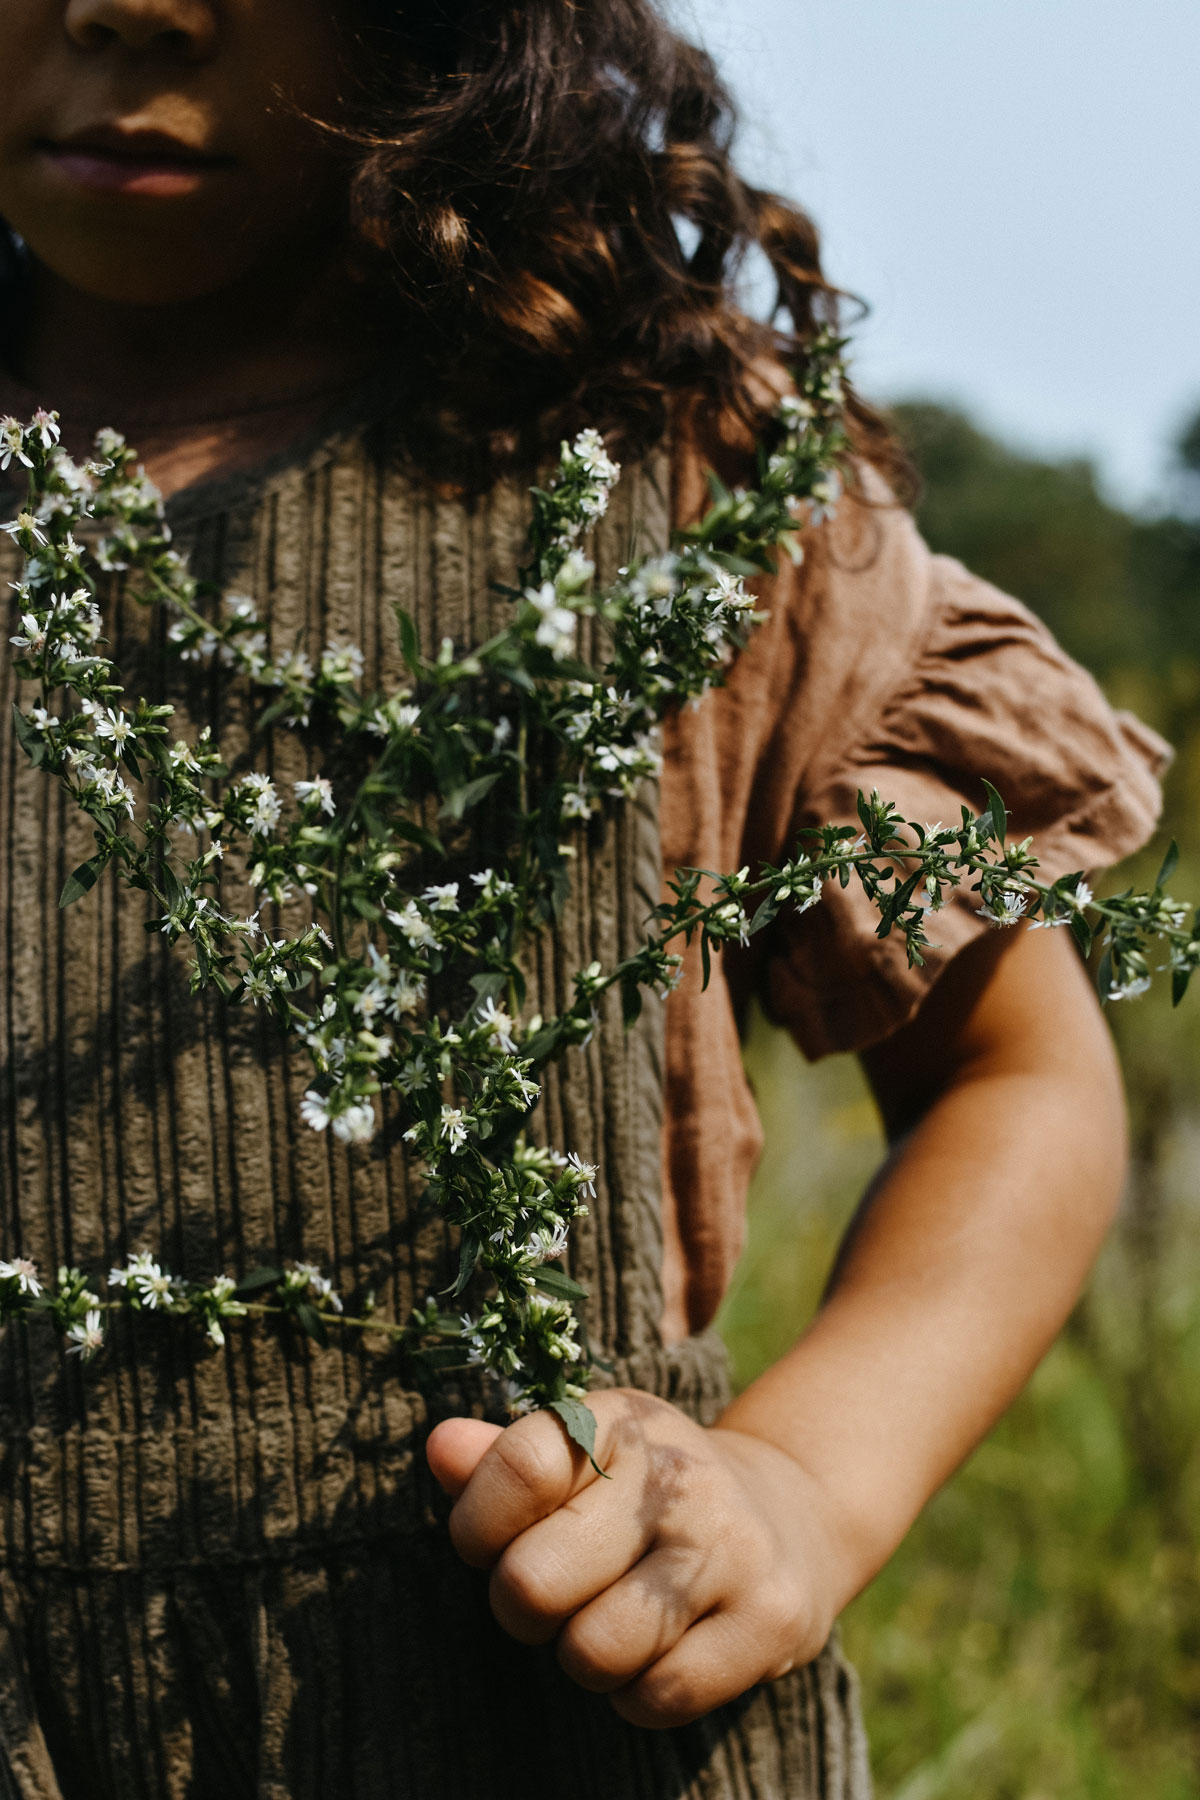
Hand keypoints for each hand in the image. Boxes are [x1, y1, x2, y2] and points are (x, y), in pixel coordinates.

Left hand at [425, 1388, 847, 1728]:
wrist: (790, 1519)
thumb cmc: (645, 1496)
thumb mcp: (582, 1459)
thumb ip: (505, 1459)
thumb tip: (440, 1447)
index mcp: (620, 1421)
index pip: (517, 1468)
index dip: (478, 1526)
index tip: (488, 1542)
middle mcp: (679, 1475)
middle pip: (533, 1581)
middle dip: (524, 1607)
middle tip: (558, 1593)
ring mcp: (731, 1546)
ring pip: (593, 1652)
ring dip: (585, 1657)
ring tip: (611, 1621)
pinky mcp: (771, 1619)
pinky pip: (658, 1697)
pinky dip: (640, 1694)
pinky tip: (660, 1650)